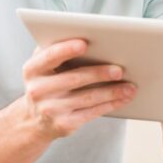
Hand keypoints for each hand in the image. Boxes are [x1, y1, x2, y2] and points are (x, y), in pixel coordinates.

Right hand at [21, 39, 135, 138]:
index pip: (49, 57)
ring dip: (112, 91)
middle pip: (74, 79)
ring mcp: (50, 109)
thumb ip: (58, 51)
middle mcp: (38, 90)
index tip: (84, 43)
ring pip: (87, 98)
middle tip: (120, 69)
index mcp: (32, 69)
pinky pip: (91, 113)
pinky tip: (124, 98)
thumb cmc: (48, 83)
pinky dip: (111, 104)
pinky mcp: (64, 124)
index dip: (66, 49)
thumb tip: (93, 38)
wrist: (34, 121)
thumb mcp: (44, 67)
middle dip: (99, 73)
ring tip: (130, 86)